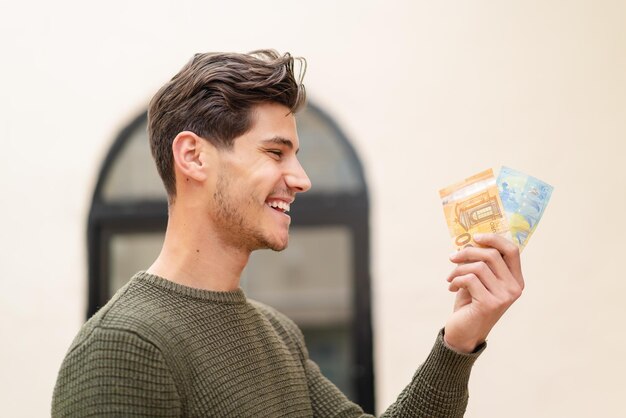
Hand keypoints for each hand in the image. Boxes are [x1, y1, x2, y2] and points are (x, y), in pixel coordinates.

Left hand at [443, 233, 523, 353]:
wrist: (463, 332)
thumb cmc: (471, 304)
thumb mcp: (478, 280)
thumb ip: (481, 263)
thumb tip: (471, 240)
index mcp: (515, 279)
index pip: (512, 250)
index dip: (494, 239)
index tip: (475, 236)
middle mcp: (514, 288)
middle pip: (492, 254)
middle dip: (467, 252)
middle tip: (452, 257)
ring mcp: (504, 297)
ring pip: (478, 266)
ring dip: (458, 269)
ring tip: (450, 278)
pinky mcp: (490, 304)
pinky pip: (469, 280)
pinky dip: (456, 280)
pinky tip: (451, 287)